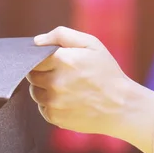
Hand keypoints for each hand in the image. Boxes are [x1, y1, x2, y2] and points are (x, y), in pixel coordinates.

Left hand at [28, 26, 153, 152]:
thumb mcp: (91, 44)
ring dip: (45, 90)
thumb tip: (37, 42)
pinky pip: (42, 108)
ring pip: (35, 93)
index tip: (51, 62)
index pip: (34, 58)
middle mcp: (55, 82)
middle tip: (60, 75)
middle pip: (32, 76)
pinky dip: (50, 105)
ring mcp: (54, 102)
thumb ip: (62, 35)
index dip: (41, 59)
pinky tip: (67, 101)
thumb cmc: (107, 72)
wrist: (121, 106)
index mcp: (63, 60)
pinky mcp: (55, 117)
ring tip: (65, 89)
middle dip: (42, 74)